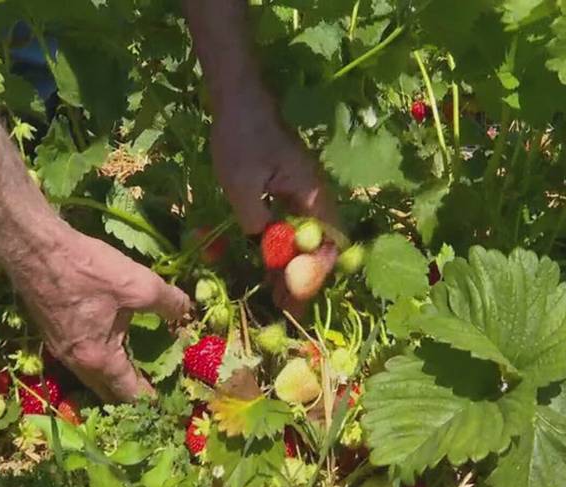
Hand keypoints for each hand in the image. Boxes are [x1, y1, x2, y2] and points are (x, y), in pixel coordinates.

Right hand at [10, 222, 190, 401]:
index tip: (165, 402)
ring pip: (90, 376)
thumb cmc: (87, 270)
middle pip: (106, 391)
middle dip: (128, 395)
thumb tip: (186, 312)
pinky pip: (79, 359)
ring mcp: (60, 349)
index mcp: (99, 359)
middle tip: (151, 389)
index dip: (149, 399)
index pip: (129, 392)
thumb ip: (168, 302)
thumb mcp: (138, 284)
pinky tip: (107, 344)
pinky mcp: (51, 333)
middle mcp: (76, 362)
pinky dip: (96, 361)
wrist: (35, 249)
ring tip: (133, 370)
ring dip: (111, 379)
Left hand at [210, 106, 338, 311]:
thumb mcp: (243, 185)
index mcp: (313, 195)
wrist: (238, 99)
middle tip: (285, 308)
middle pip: (321, 248)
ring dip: (294, 268)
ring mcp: (304, 194)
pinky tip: (269, 265)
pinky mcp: (289, 190)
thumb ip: (257, 221)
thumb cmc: (242, 138)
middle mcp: (316, 197)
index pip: (327, 247)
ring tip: (278, 296)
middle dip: (305, 280)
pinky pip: (294, 228)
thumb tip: (265, 248)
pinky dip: (284, 250)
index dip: (312, 277)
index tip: (292, 300)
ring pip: (308, 241)